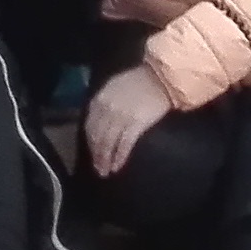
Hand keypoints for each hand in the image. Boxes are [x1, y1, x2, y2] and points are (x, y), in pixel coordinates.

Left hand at [82, 63, 173, 178]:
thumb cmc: (139, 81)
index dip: (90, 142)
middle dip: (97, 155)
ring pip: (108, 142)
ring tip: (106, 172)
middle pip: (97, 136)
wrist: (160, 77)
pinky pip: (124, 144)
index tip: (93, 154)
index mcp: (100, 99)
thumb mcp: (114, 88)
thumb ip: (104, 104)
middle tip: (98, 169)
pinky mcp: (136, 124)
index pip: (90, 126)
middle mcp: (107, 109)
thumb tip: (98, 122)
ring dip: (105, 159)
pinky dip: (119, 157)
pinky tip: (117, 166)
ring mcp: (121, 116)